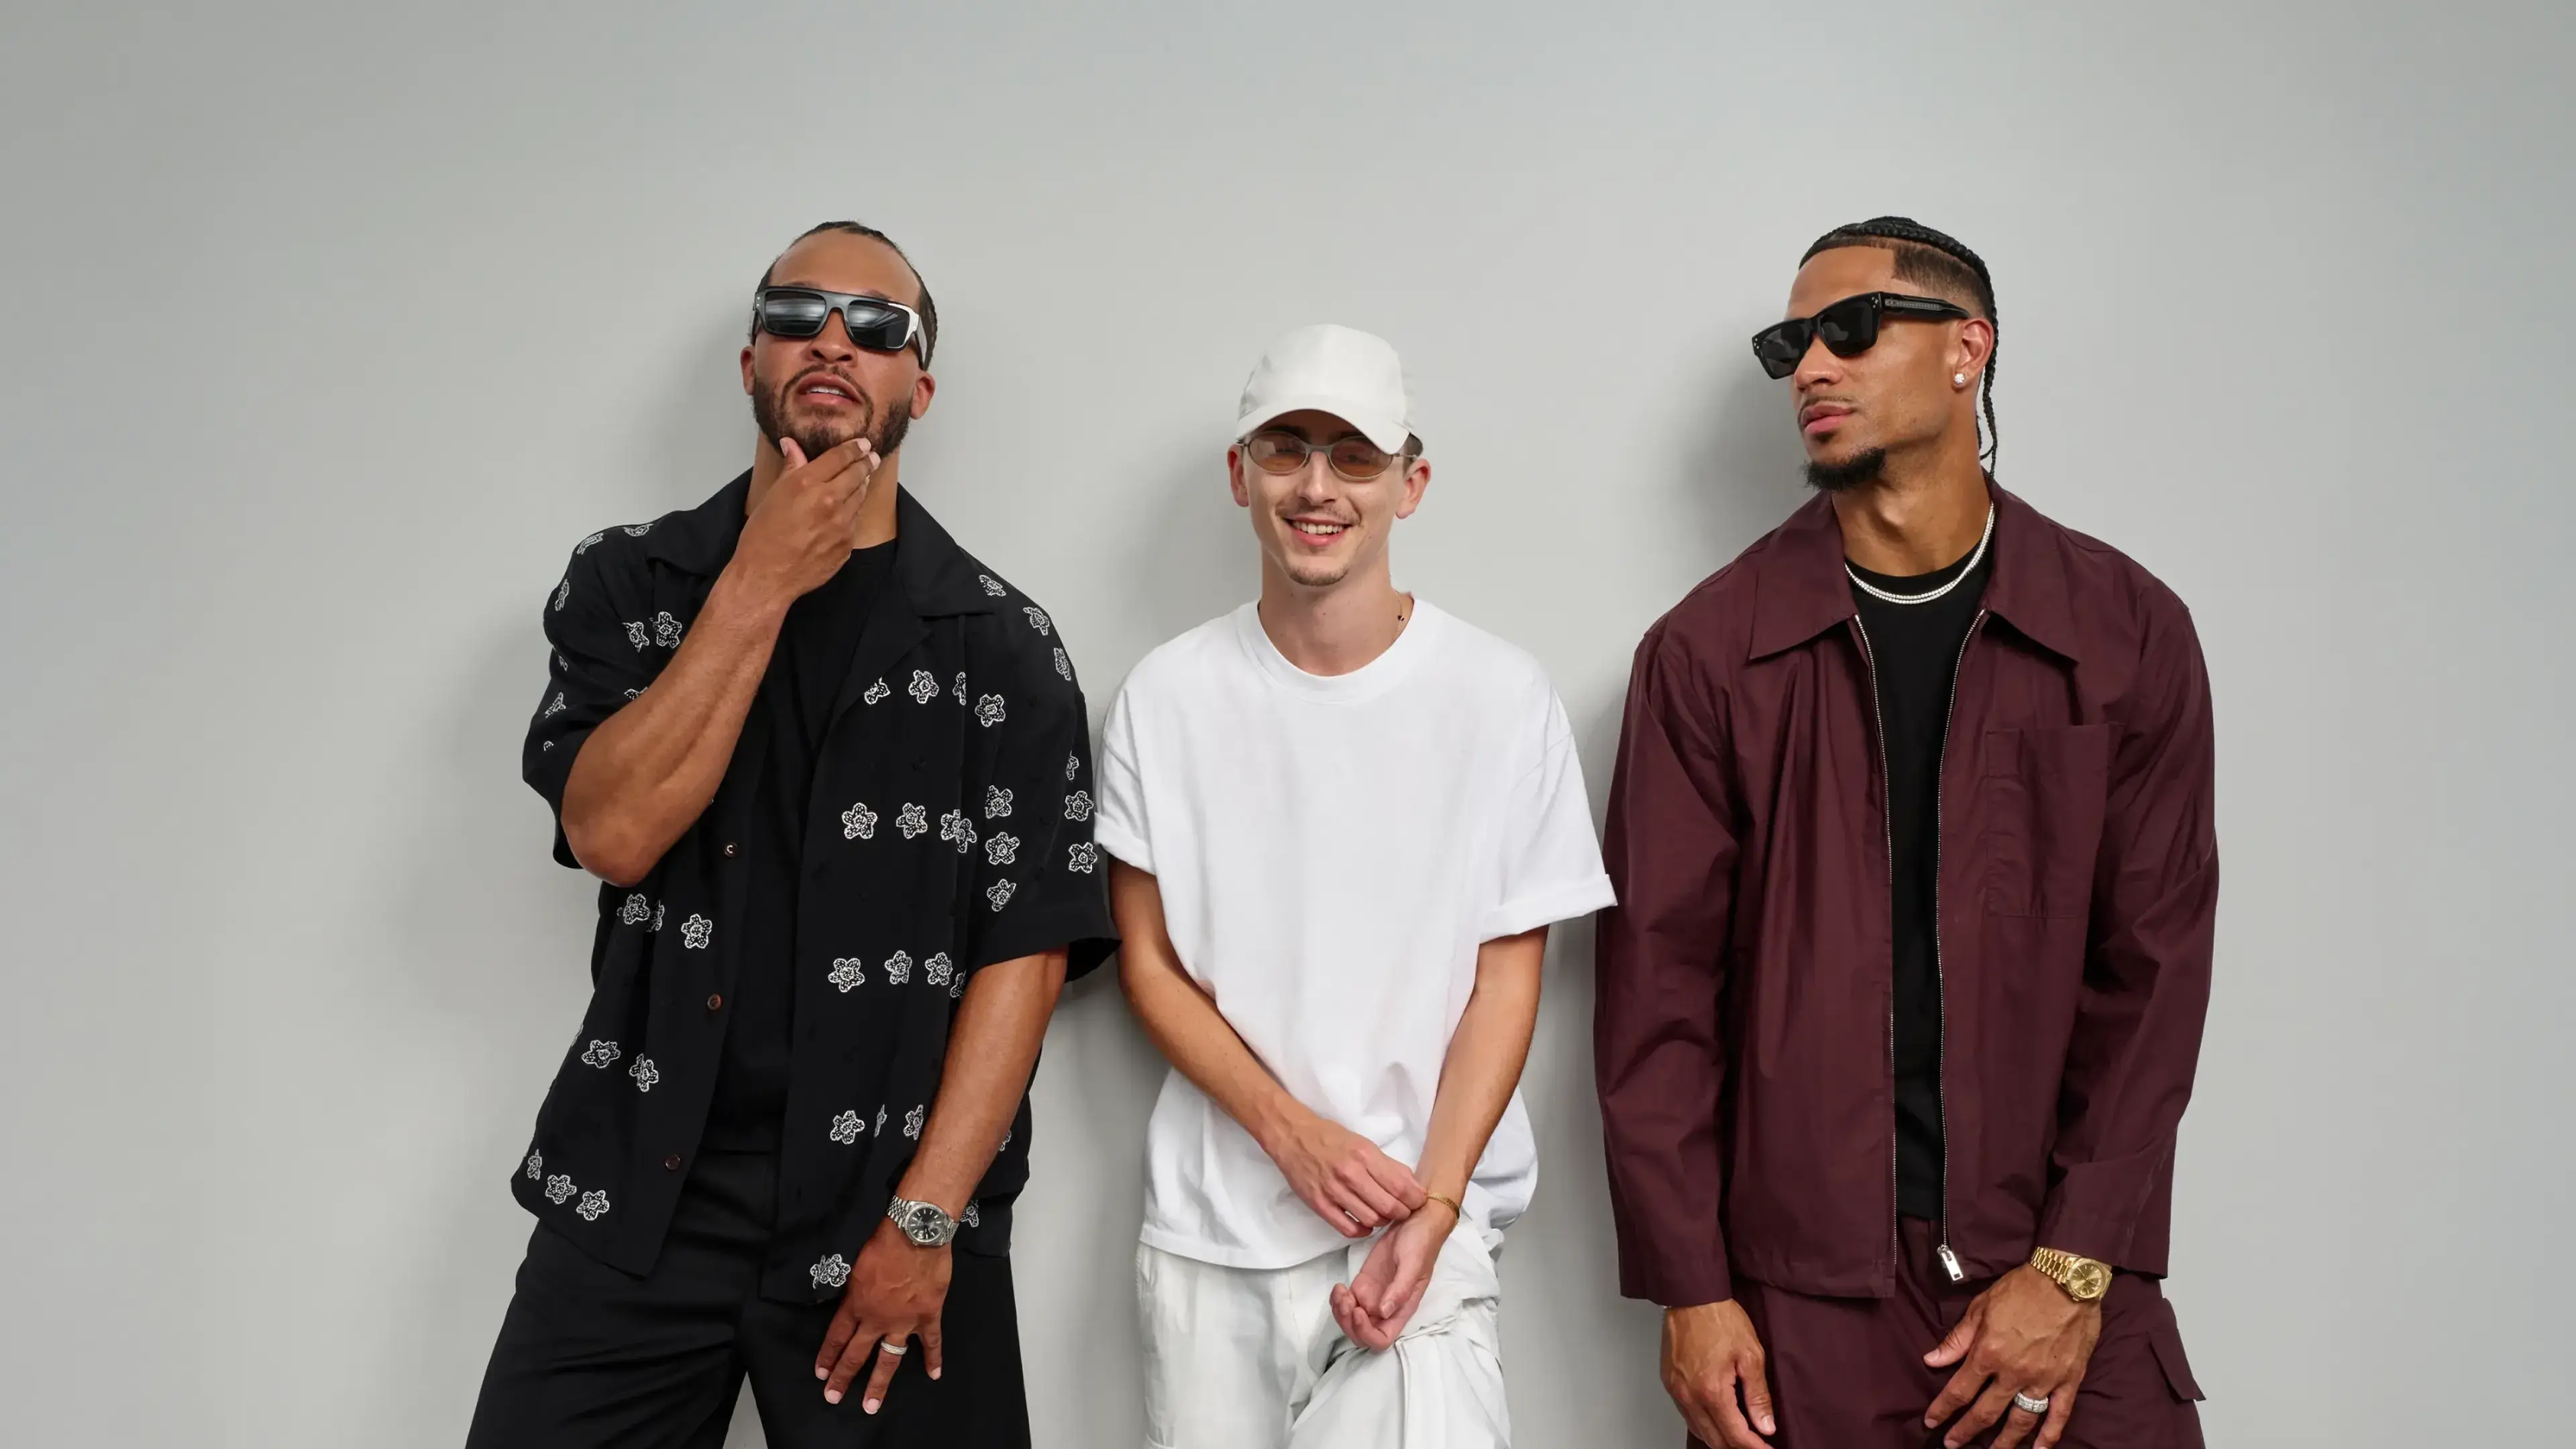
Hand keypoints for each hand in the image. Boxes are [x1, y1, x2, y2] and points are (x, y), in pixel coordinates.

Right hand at [729, 435, 880, 608]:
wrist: (767, 576)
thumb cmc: (761, 535)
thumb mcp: (772, 495)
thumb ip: (790, 468)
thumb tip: (792, 445)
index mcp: (807, 483)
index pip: (839, 457)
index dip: (854, 448)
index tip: (863, 443)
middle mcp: (829, 500)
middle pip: (856, 475)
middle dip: (866, 463)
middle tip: (872, 456)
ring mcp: (842, 524)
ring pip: (859, 497)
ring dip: (862, 485)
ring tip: (864, 477)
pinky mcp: (847, 543)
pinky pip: (855, 521)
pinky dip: (854, 510)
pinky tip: (851, 507)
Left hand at [814, 1216, 949, 1413]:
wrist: (916, 1234)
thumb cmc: (884, 1243)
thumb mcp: (856, 1266)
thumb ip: (852, 1289)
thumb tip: (847, 1300)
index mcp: (856, 1305)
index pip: (837, 1336)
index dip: (828, 1356)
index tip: (821, 1373)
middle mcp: (877, 1319)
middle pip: (856, 1354)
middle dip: (843, 1377)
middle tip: (833, 1397)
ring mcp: (904, 1321)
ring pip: (889, 1359)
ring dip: (879, 1383)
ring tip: (871, 1406)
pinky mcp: (928, 1316)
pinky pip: (931, 1342)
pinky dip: (933, 1358)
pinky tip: (933, 1375)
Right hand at [1261, 1110, 1426, 1237]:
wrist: (1293, 1137)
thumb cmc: (1332, 1139)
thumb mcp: (1364, 1144)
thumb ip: (1389, 1166)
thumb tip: (1413, 1185)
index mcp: (1365, 1155)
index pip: (1400, 1186)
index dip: (1415, 1199)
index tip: (1418, 1201)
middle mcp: (1350, 1173)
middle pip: (1389, 1207)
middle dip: (1402, 1213)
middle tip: (1402, 1211)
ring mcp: (1333, 1191)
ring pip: (1371, 1220)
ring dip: (1382, 1221)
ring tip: (1382, 1214)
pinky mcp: (1319, 1204)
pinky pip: (1347, 1229)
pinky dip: (1362, 1230)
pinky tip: (1365, 1223)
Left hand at [1331, 1197, 1456, 1348]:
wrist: (1415, 1221)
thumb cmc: (1420, 1243)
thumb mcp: (1412, 1263)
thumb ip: (1400, 1289)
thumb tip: (1383, 1312)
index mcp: (1401, 1310)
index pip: (1381, 1339)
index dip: (1366, 1333)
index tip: (1358, 1310)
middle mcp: (1385, 1309)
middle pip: (1361, 1335)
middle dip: (1348, 1324)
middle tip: (1345, 1299)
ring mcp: (1372, 1297)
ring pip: (1350, 1320)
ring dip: (1340, 1312)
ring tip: (1340, 1290)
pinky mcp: (1363, 1284)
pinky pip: (1345, 1302)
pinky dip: (1337, 1300)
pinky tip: (1338, 1286)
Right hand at [1661, 1299, 1774, 1448]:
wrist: (1691, 1297)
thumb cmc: (1720, 1320)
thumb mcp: (1751, 1355)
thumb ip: (1758, 1395)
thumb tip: (1765, 1426)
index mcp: (1712, 1391)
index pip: (1736, 1435)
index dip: (1755, 1447)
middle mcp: (1690, 1397)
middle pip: (1715, 1440)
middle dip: (1738, 1447)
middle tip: (1757, 1445)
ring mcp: (1676, 1391)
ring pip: (1699, 1431)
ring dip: (1720, 1438)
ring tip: (1740, 1435)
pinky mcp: (1670, 1383)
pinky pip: (1687, 1415)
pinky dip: (1704, 1424)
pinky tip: (1717, 1418)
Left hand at [1923, 1265, 2102, 1448]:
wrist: (2066, 1280)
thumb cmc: (2021, 1289)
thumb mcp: (1980, 1308)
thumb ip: (1957, 1339)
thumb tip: (1932, 1360)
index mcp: (1988, 1354)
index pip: (1959, 1391)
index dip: (1943, 1410)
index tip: (1931, 1423)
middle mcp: (2013, 1373)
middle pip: (1985, 1413)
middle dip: (1966, 1432)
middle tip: (1952, 1445)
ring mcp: (2042, 1380)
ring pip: (2020, 1421)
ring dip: (2004, 1443)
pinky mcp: (2068, 1381)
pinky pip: (2058, 1415)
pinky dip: (2050, 1436)